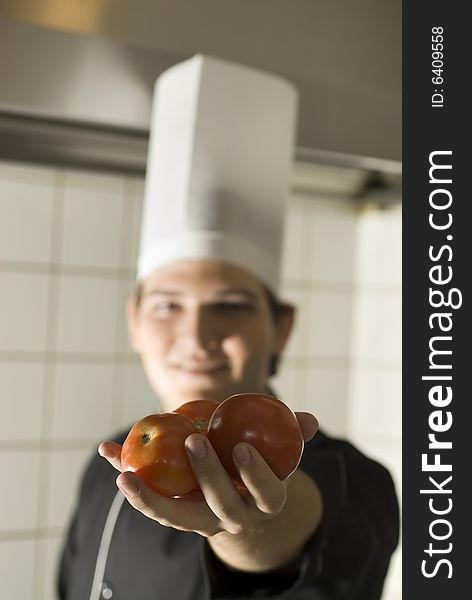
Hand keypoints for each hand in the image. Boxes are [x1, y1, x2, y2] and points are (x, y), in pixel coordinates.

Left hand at [98, 412, 317, 537]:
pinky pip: (152, 502)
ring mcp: (202, 520)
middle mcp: (233, 517)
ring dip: (148, 497)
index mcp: (263, 502)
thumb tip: (308, 420)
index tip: (241, 448)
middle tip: (193, 440)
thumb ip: (293, 436)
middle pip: (220, 503)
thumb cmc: (260, 468)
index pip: (267, 494)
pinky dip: (130, 479)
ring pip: (176, 517)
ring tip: (124, 473)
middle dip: (207, 474)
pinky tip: (108, 452)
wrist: (241, 502)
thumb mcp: (280, 453)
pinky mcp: (176, 515)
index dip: (256, 476)